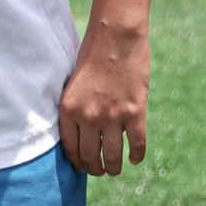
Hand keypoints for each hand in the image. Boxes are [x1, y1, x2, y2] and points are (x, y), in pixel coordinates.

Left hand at [59, 28, 147, 175]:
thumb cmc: (92, 54)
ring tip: (115, 169)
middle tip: (100, 170)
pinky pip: (137, 145)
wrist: (115, 35)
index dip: (78, 162)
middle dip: (95, 169)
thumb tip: (82, 133)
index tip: (83, 165)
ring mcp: (112, 116)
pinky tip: (135, 158)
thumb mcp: (73, 83)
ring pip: (113, 157)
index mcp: (69, 109)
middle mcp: (88, 117)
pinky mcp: (135, 112)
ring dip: (114, 167)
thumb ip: (76, 108)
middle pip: (91, 157)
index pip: (70, 149)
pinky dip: (137, 155)